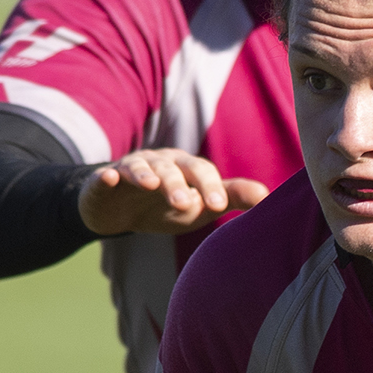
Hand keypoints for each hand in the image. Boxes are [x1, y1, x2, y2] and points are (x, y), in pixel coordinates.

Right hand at [78, 148, 267, 237]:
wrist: (121, 210)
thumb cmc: (168, 204)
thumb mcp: (201, 203)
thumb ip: (232, 197)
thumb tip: (268, 197)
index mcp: (186, 168)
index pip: (202, 173)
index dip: (211, 186)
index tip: (219, 205)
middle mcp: (161, 162)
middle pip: (173, 168)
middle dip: (179, 184)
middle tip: (186, 204)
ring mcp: (131, 169)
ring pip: (141, 168)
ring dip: (146, 175)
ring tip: (151, 186)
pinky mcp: (105, 181)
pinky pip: (105, 176)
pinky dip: (108, 177)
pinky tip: (109, 179)